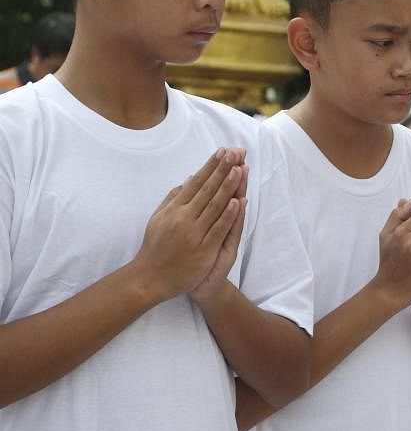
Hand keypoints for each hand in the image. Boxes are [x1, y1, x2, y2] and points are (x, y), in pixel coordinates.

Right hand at [133, 148, 245, 302]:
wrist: (150, 278)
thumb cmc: (156, 247)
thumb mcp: (158, 218)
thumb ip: (172, 199)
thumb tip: (188, 180)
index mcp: (174, 209)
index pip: (196, 183)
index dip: (211, 167)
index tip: (223, 152)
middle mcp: (183, 217)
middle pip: (207, 190)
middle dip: (223, 170)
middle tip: (236, 153)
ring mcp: (194, 233)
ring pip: (214, 206)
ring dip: (228, 186)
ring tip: (240, 169)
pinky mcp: (203, 249)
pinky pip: (218, 229)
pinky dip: (228, 215)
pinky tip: (237, 202)